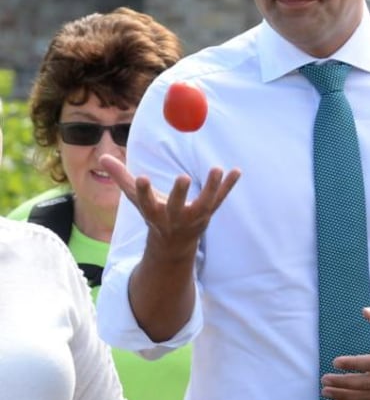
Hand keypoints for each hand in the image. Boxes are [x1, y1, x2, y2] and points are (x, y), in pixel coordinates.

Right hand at [99, 154, 240, 259]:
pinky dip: (229, 185)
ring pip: (204, 203)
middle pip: (176, 206)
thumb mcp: (137, 199)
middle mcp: (173, 217)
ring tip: (217, 168)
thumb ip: (122, 177)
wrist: (174, 243)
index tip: (142, 177)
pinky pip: (221, 198)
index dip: (143, 191)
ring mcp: (194, 216)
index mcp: (153, 213)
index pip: (145, 202)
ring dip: (212, 186)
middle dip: (179, 193)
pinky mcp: (209, 212)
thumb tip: (102, 156)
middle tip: (183, 177)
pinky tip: (237, 170)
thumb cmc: (154, 214)